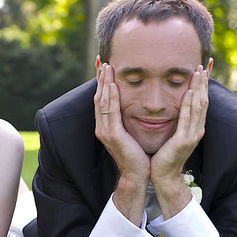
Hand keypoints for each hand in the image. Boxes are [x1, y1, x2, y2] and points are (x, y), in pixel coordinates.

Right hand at [94, 63, 148, 223]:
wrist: (137, 174)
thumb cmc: (136, 155)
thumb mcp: (129, 134)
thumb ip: (125, 121)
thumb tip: (130, 107)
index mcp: (105, 126)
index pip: (102, 100)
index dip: (102, 83)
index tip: (104, 67)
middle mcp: (102, 127)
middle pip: (99, 97)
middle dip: (100, 79)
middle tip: (102, 61)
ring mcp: (105, 131)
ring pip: (102, 102)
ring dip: (104, 84)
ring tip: (106, 68)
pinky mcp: (113, 136)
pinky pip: (111, 113)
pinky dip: (111, 98)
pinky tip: (113, 86)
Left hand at [150, 65, 208, 217]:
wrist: (163, 176)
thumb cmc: (164, 155)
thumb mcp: (172, 134)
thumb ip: (176, 121)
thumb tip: (174, 107)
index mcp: (194, 127)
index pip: (201, 101)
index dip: (202, 85)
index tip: (203, 69)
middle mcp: (197, 129)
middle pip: (203, 100)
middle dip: (203, 82)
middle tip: (204, 64)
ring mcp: (192, 135)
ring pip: (199, 106)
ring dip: (199, 88)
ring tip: (199, 72)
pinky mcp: (183, 141)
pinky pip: (187, 119)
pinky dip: (189, 105)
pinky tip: (189, 92)